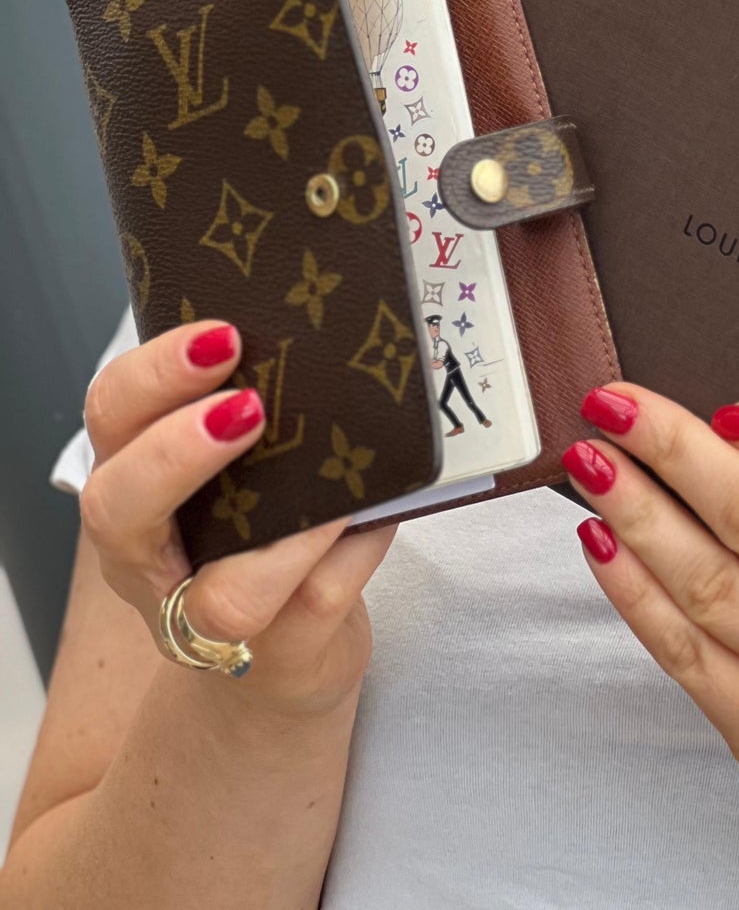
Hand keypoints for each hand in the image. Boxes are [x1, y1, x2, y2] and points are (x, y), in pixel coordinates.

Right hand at [79, 319, 394, 717]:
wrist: (279, 659)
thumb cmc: (256, 535)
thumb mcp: (235, 468)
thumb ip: (252, 408)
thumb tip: (322, 328)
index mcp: (133, 479)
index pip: (111, 414)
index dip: (154, 375)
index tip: (222, 336)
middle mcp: (150, 556)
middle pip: (115, 507)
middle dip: (174, 452)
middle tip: (246, 408)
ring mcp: (206, 622)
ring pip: (224, 597)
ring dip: (287, 532)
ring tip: (330, 489)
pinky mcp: (281, 656)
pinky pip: (315, 605)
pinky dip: (354, 551)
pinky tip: (378, 513)